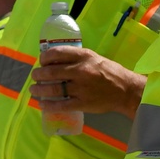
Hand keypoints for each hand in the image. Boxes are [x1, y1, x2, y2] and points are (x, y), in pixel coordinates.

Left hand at [29, 47, 143, 117]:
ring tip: (34, 90)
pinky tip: (42, 104)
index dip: (45, 57)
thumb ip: (76, 58)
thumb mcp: (93, 58)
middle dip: (38, 75)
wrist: (125, 90)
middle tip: (35, 76)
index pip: (57, 53)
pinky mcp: (82, 103)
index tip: (42, 61)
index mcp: (83, 56)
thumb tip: (55, 61)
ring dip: (39, 90)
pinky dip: (48, 105)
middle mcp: (80, 71)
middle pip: (51, 72)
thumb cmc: (109, 72)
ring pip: (53, 89)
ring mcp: (81, 88)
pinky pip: (61, 105)